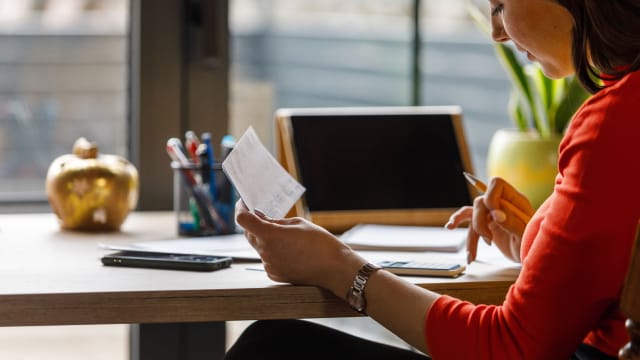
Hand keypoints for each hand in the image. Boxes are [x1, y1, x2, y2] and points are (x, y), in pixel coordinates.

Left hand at [235, 201, 364, 295]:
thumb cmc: (320, 243)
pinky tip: (289, 249)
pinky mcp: (274, 274)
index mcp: (270, 236)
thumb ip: (275, 221)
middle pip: (249, 234)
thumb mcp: (298, 223)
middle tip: (263, 214)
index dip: (241, 209)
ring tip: (284, 234)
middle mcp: (265, 252)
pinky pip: (267, 258)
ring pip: (259, 247)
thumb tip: (260, 218)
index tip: (245, 203)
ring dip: (265, 238)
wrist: (334, 269)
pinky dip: (273, 251)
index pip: (243, 220)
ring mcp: (269, 265)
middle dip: (253, 223)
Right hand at [446, 177, 533, 263]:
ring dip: (468, 229)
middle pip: (480, 202)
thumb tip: (496, 214)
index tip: (494, 216)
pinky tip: (468, 255)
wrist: (536, 258)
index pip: (496, 185)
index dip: (490, 197)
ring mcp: (493, 215)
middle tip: (488, 240)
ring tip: (462, 241)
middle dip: (479, 221)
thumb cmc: (536, 245)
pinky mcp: (488, 227)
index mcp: (515, 201)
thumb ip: (513, 223)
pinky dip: (468, 242)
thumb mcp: (527, 235)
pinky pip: (471, 228)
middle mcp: (502, 205)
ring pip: (472, 214)